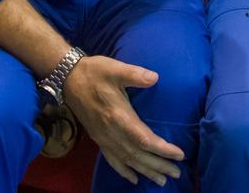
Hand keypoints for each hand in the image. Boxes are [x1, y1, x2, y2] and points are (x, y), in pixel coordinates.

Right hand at [62, 55, 183, 185]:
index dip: (162, 149)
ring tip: (161, 180)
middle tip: (176, 173)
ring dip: (145, 171)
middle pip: (138, 154)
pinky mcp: (98, 139)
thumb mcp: (115, 69)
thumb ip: (135, 74)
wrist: (68, 79)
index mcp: (119, 116)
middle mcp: (111, 132)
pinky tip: (134, 179)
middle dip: (158, 165)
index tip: (179, 155)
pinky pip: (112, 160)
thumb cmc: (95, 72)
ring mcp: (103, 137)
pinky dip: (124, 171)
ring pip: (127, 160)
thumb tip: (154, 77)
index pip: (144, 139)